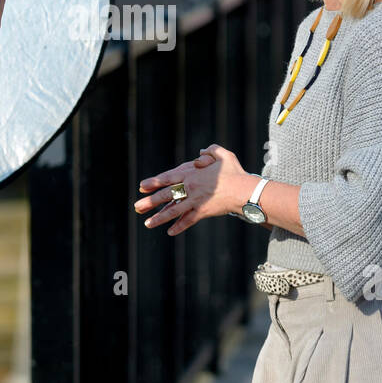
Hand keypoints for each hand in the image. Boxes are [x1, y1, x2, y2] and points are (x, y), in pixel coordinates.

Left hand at [133, 143, 249, 235]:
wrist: (244, 190)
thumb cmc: (234, 172)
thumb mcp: (223, 155)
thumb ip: (211, 150)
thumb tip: (201, 151)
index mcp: (191, 173)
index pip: (168, 178)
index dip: (153, 182)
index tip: (141, 187)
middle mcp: (190, 187)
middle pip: (166, 195)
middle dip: (150, 202)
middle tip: (137, 207)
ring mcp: (195, 201)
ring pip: (174, 211)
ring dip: (160, 218)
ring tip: (147, 224)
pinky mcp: (203, 212)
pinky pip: (189, 220)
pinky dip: (179, 226)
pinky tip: (170, 232)